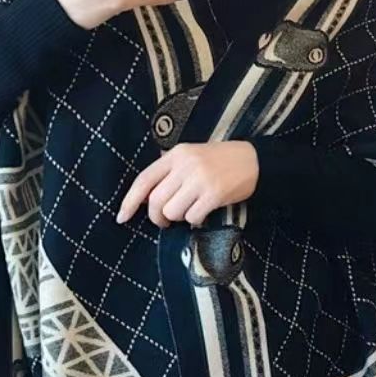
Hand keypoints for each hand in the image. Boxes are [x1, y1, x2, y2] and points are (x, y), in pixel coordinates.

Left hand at [117, 142, 258, 227]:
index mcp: (176, 155)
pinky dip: (195, 221)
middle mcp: (186, 165)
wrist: (253, 160)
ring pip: (173, 211)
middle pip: (156, 201)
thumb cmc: (218, 162)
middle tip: (166, 221)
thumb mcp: (190, 158)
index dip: (130, 201)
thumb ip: (168, 174)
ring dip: (179, 218)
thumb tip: (144, 200)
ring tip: (190, 210)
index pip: (144, 180)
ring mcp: (200, 179)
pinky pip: (193, 217)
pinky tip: (203, 213)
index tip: (122, 217)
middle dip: (157, 217)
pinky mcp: (215, 193)